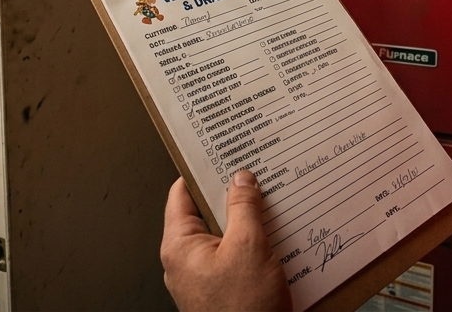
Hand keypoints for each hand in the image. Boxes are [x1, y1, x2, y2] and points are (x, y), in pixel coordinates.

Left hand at [161, 171, 290, 311]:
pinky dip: (250, 246)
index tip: (221, 155)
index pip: (182, 194)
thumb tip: (241, 180)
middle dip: (230, 196)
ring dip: (245, 222)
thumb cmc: (243, 309)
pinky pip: (233, 257)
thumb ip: (243, 208)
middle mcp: (186, 261)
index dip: (201, 172)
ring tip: (268, 205)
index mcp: (180, 246)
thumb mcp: (248, 247)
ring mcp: (203, 277)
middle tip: (252, 176)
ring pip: (223, 237)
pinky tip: (272, 238)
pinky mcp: (221, 289)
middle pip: (205, 214)